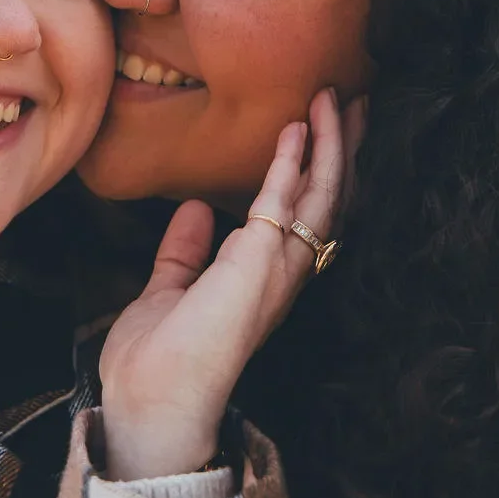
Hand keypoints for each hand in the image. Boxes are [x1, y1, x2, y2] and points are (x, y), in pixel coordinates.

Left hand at [96, 87, 363, 479]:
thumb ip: (186, 250)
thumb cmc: (159, 359)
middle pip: (327, 199)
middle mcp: (282, 275)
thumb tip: (197, 207)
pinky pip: (281, 204)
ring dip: (328, 145)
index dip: (317, 167)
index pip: (304, 214)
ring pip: (320, 197)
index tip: (320, 122)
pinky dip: (289, 163)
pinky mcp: (255, 267)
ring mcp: (274, 273)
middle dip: (340, 148)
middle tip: (349, 99)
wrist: (149, 399)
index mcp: (265, 280)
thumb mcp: (171, 288)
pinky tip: (293, 129)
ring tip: (332, 99)